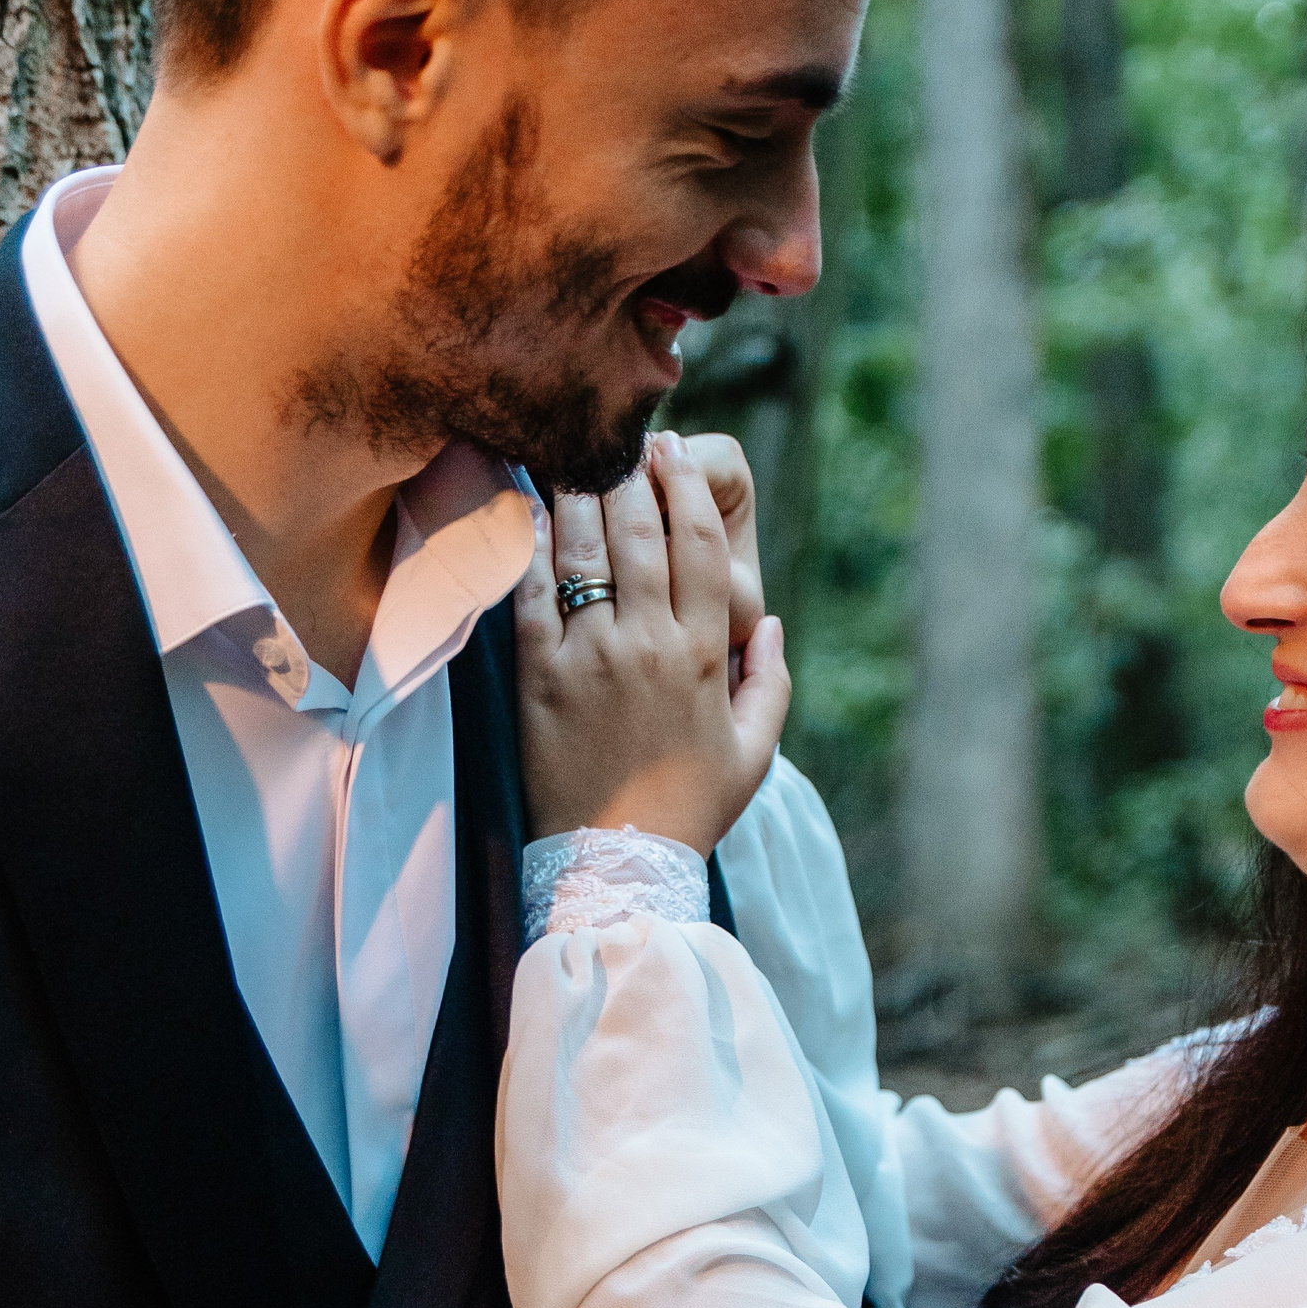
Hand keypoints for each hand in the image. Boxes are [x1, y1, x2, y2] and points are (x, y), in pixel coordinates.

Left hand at [516, 433, 791, 851]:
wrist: (615, 866)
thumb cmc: (690, 809)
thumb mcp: (755, 753)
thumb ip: (771, 683)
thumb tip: (774, 623)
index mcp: (706, 657)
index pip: (702, 548)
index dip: (688, 490)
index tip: (673, 452)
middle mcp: (649, 645)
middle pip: (640, 533)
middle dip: (632, 474)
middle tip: (621, 441)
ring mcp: (590, 657)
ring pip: (586, 552)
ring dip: (581, 495)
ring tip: (576, 460)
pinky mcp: (538, 676)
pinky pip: (532, 594)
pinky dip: (533, 547)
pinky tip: (534, 511)